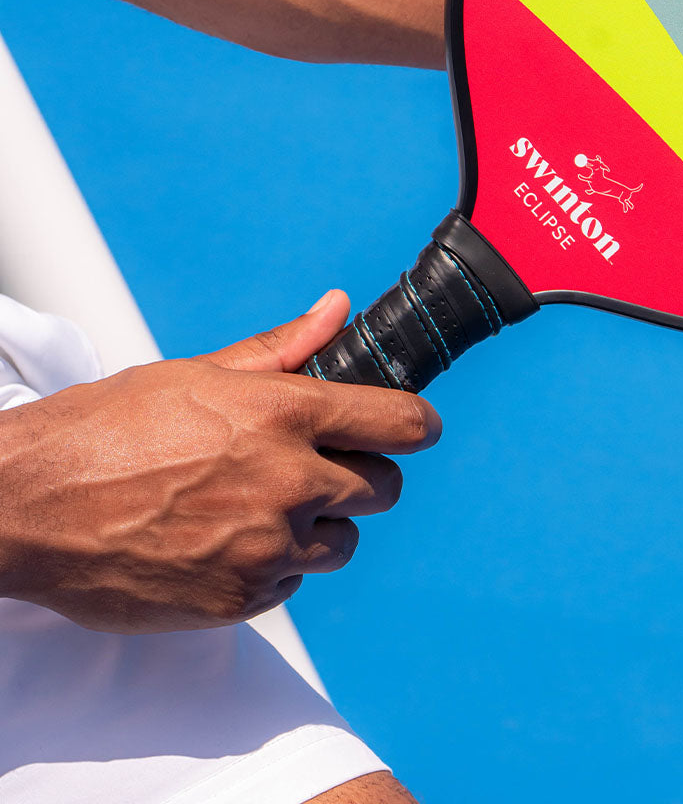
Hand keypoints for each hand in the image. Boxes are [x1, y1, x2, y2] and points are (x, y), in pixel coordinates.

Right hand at [0, 292, 439, 632]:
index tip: (415, 429)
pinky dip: (274, 565)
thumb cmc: (109, 428)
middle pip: (386, 486)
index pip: (402, 423)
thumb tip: (338, 309)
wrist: (27, 507)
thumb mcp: (198, 374)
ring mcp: (267, 546)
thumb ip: (282, 349)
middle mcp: (288, 480)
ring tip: (261, 506)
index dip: (417, 425)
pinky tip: (225, 541)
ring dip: (321, 525)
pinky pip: (294, 582)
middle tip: (320, 467)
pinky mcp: (241, 598)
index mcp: (285, 414)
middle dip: (365, 474)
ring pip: (345, 540)